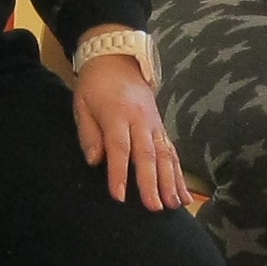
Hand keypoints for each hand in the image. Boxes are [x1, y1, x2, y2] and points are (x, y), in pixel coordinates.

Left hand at [72, 54, 184, 209]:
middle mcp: (140, 120)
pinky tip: (184, 195)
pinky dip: (180, 175)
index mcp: (116, 115)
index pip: (119, 148)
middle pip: (147, 154)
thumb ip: (89, 133)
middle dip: (151, 183)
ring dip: (171, 182)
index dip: (119, 173)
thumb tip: (94, 161)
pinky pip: (173, 152)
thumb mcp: (82, 104)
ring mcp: (154, 124)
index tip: (119, 196)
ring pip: (166, 155)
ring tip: (174, 205)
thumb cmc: (94, 85)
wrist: (118, 58)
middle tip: (154, 207)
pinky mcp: (161, 127)